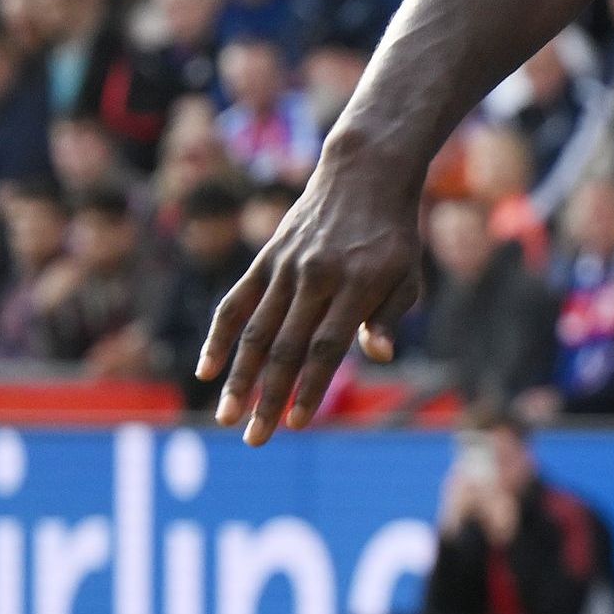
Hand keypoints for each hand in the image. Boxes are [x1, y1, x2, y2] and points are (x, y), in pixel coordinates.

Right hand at [194, 147, 424, 443]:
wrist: (364, 174)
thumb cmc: (393, 236)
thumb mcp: (407, 275)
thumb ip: (390, 317)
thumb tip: (378, 356)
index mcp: (356, 285)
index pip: (327, 348)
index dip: (310, 388)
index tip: (297, 424)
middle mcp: (316, 276)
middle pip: (287, 347)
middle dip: (268, 397)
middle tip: (254, 439)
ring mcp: (286, 267)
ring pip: (255, 331)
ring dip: (239, 377)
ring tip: (226, 417)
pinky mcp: (267, 258)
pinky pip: (236, 302)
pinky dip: (219, 336)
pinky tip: (207, 370)